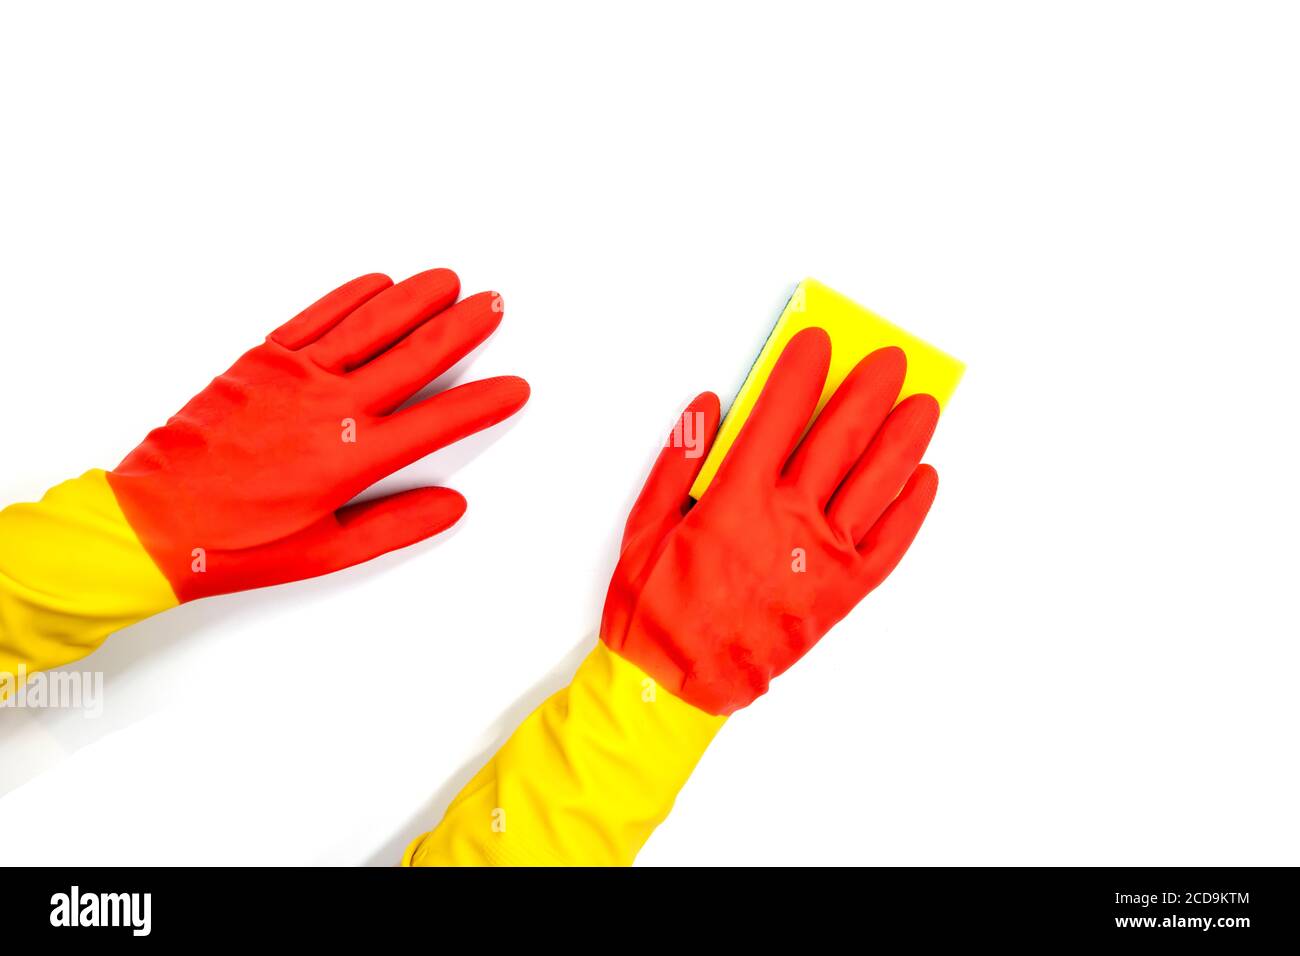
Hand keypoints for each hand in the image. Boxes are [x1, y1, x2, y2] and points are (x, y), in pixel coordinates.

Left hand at [107, 268, 527, 599]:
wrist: (154, 521)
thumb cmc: (235, 543)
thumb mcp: (327, 553)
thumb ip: (395, 525)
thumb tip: (450, 506)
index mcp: (351, 459)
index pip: (439, 421)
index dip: (483, 402)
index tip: (514, 388)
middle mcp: (330, 407)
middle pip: (414, 355)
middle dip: (463, 326)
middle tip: (494, 304)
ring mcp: (294, 377)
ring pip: (370, 323)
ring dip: (415, 297)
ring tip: (450, 280)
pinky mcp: (261, 361)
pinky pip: (317, 317)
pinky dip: (352, 296)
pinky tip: (379, 282)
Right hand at [601, 328, 938, 714]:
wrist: (674, 687)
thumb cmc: (657, 610)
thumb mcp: (644, 525)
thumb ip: (678, 460)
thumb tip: (709, 407)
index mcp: (737, 498)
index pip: (778, 414)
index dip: (800, 372)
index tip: (817, 343)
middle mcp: (788, 520)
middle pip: (840, 438)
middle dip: (868, 391)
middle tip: (889, 362)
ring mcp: (822, 557)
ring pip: (876, 483)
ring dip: (902, 439)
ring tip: (922, 405)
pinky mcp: (841, 593)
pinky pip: (888, 544)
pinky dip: (911, 510)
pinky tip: (924, 479)